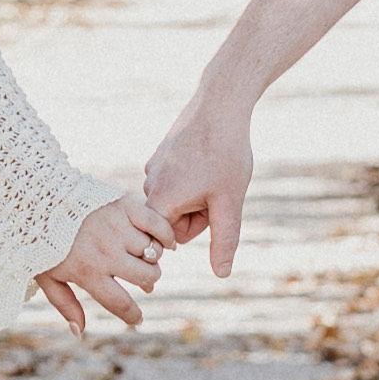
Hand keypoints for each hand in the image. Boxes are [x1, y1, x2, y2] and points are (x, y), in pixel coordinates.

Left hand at [34, 191, 168, 333]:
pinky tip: (165, 242)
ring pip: (152, 252)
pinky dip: (166, 235)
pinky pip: (158, 224)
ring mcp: (117, 228)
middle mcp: (106, 252)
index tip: (137, 319)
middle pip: (146, 277)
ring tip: (143, 253)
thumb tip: (80, 332)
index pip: (120, 303)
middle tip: (142, 278)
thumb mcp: (47, 276)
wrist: (41, 199)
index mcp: (89, 272)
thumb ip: (65, 305)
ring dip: (152, 256)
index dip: (133, 316)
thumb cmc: (43, 241)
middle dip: (148, 281)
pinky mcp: (125, 206)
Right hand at [134, 87, 255, 280]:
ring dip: (194, 197)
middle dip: (195, 215)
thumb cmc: (226, 154)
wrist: (221, 105)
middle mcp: (149, 184)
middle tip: (216, 193)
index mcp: (160, 200)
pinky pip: (173, 181)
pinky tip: (207, 160)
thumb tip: (221, 274)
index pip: (167, 240)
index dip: (193, 230)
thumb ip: (224, 242)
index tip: (208, 213)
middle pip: (171, 221)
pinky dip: (191, 179)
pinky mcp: (160, 154)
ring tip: (214, 175)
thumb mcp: (229, 204)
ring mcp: (153, 166)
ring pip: (174, 200)